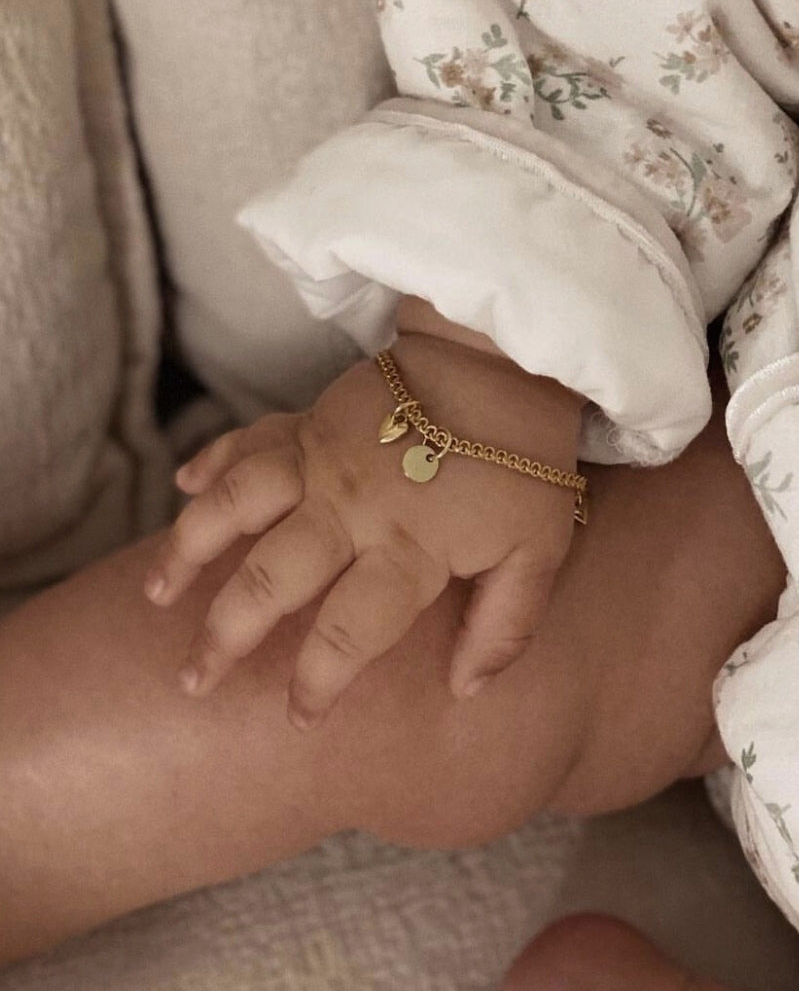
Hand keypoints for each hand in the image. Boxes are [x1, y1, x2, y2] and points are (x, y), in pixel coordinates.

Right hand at [143, 330, 584, 729]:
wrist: (504, 363)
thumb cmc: (526, 465)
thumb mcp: (538, 554)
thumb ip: (503, 627)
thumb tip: (464, 690)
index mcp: (408, 549)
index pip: (348, 631)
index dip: (317, 683)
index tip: (297, 718)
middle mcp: (351, 509)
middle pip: (271, 578)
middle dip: (225, 635)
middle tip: (193, 680)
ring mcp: (322, 459)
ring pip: (237, 505)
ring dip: (190, 548)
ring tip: (158, 593)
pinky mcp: (312, 420)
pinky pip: (249, 440)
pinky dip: (212, 460)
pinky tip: (183, 484)